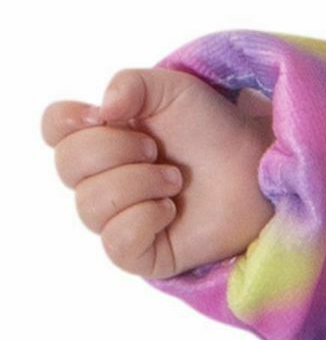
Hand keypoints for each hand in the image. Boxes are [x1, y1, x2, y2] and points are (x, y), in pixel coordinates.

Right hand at [43, 67, 275, 279]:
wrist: (257, 169)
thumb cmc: (215, 130)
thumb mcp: (172, 89)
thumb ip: (130, 84)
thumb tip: (102, 111)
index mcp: (102, 138)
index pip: (54, 131)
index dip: (67, 122)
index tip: (108, 116)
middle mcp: (106, 180)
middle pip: (67, 167)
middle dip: (113, 151)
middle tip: (158, 150)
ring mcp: (124, 219)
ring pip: (90, 207)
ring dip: (135, 184)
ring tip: (175, 179)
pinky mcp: (148, 255)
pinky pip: (116, 246)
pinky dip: (140, 221)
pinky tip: (169, 209)